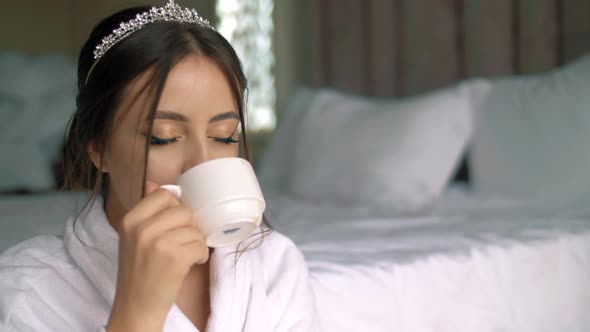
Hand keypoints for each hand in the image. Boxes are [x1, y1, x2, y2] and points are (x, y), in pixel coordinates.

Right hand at [106, 181, 208, 331]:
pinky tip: (191, 263)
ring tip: (185, 254)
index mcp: (130, 219)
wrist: (136, 305)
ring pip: (194, 228)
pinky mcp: (174, 258)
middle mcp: (141, 228)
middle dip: (188, 227)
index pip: (164, 194)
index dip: (175, 207)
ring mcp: (158, 243)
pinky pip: (200, 245)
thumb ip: (146, 211)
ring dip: (195, 242)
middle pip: (183, 211)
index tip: (174, 223)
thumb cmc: (138, 271)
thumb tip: (155, 183)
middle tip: (181, 243)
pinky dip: (200, 255)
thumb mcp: (133, 237)